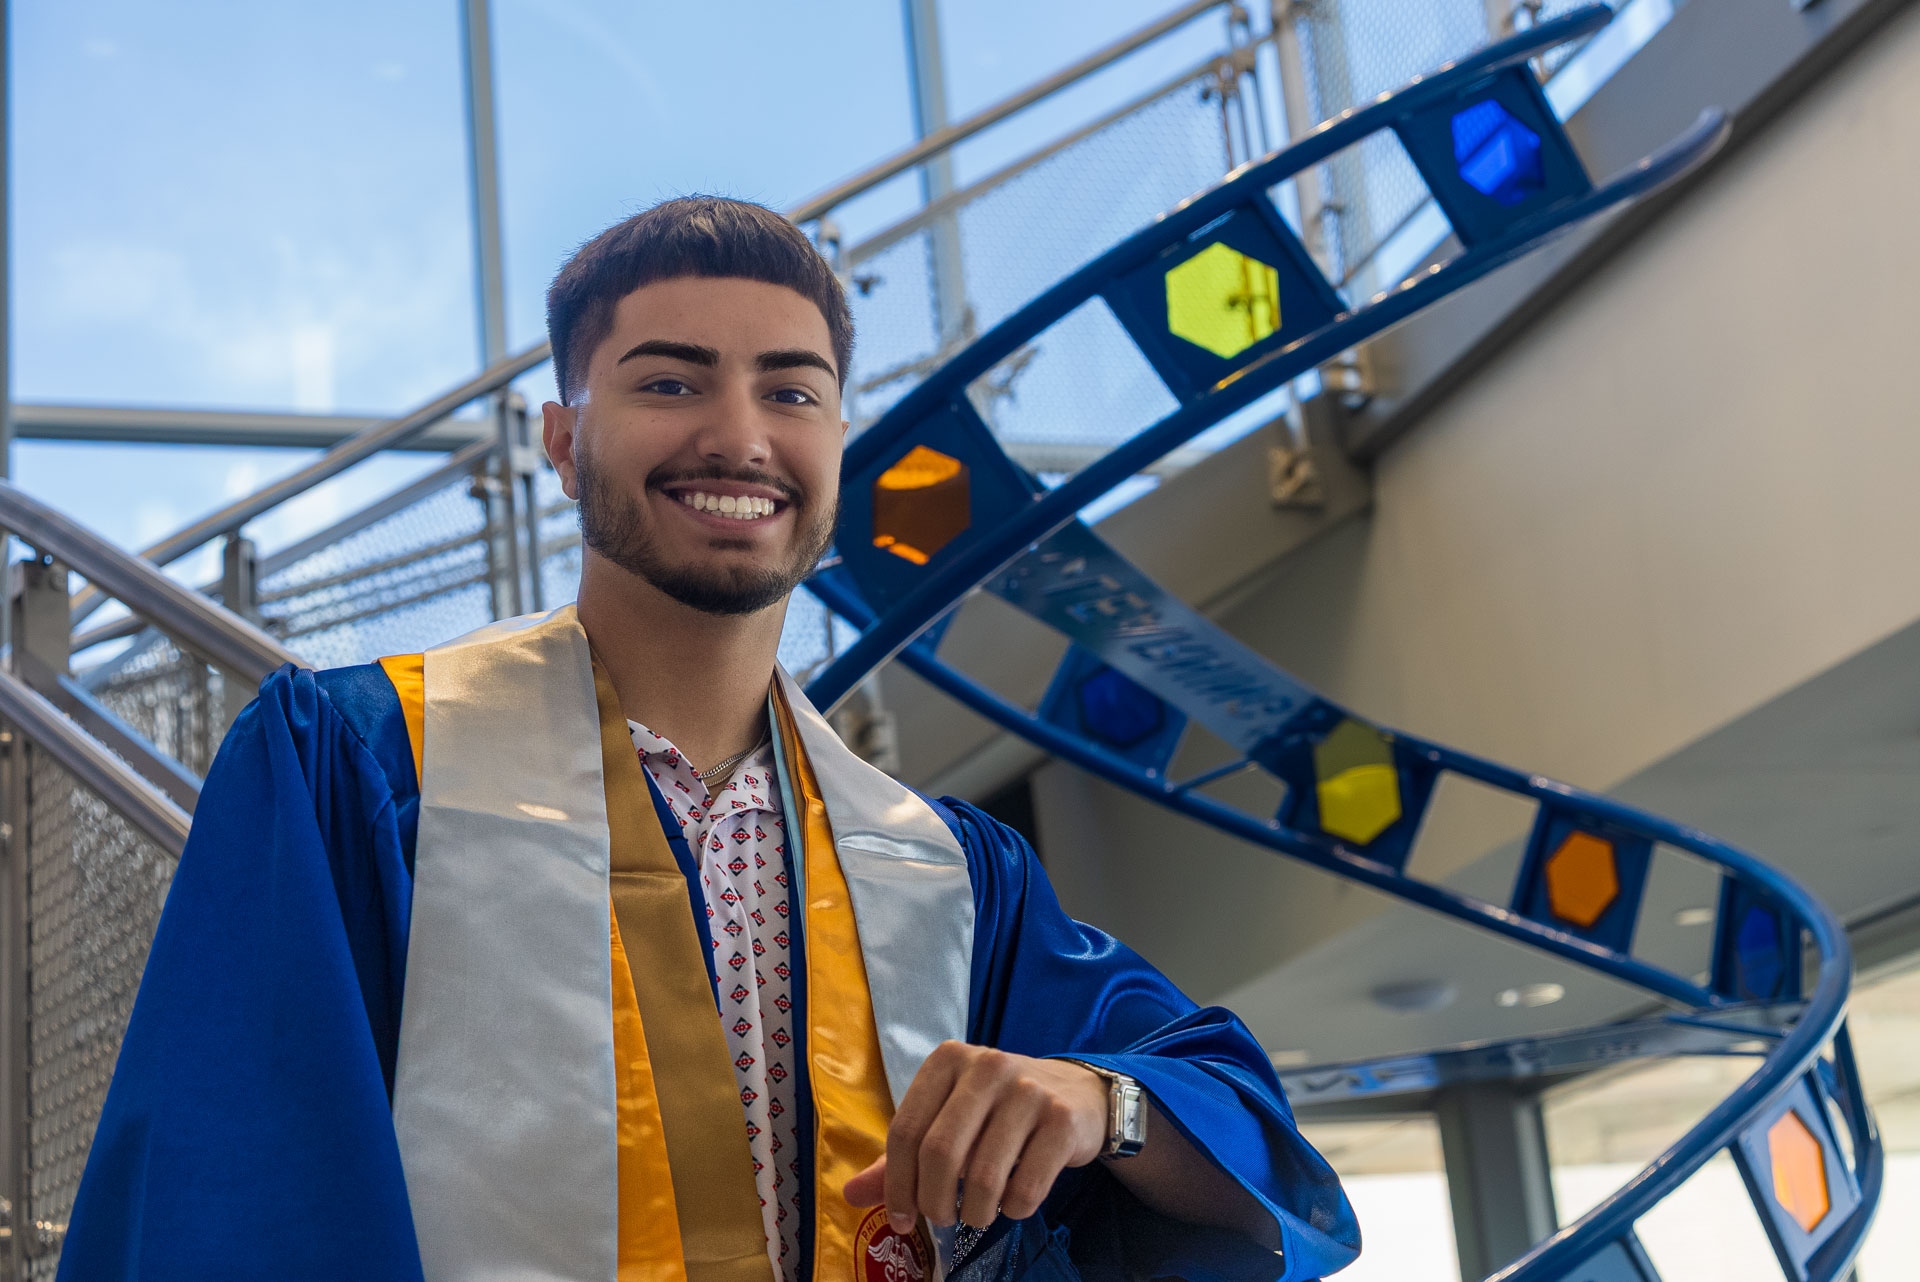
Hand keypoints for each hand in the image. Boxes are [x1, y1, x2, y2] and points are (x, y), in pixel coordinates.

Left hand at [842, 1041, 1108, 1231]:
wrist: (1078, 1094)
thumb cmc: (998, 1111)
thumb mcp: (948, 1118)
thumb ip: (902, 1156)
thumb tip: (851, 1196)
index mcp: (948, 1060)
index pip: (906, 1130)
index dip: (896, 1184)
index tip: (901, 1218)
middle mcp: (987, 1066)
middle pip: (940, 1153)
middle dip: (933, 1202)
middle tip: (941, 1219)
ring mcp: (1028, 1091)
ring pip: (983, 1176)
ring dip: (974, 1212)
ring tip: (977, 1213)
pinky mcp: (1062, 1120)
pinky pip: (1026, 1188)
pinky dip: (1013, 1209)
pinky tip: (1013, 1203)